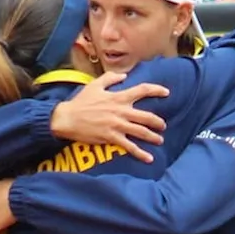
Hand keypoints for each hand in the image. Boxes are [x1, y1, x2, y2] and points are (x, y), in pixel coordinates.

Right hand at [51, 71, 169, 161]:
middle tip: (163, 126)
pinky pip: (130, 146)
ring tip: (160, 140)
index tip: (166, 93)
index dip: (156, 90)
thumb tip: (124, 75)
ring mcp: (117, 125)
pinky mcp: (112, 137)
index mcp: (119, 97)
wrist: (67, 118)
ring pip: (142, 132)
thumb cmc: (81, 102)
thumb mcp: (95, 85)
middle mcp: (121, 111)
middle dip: (158, 122)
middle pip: (147, 116)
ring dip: (153, 137)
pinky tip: (149, 158)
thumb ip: (110, 78)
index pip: (143, 90)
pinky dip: (140, 153)